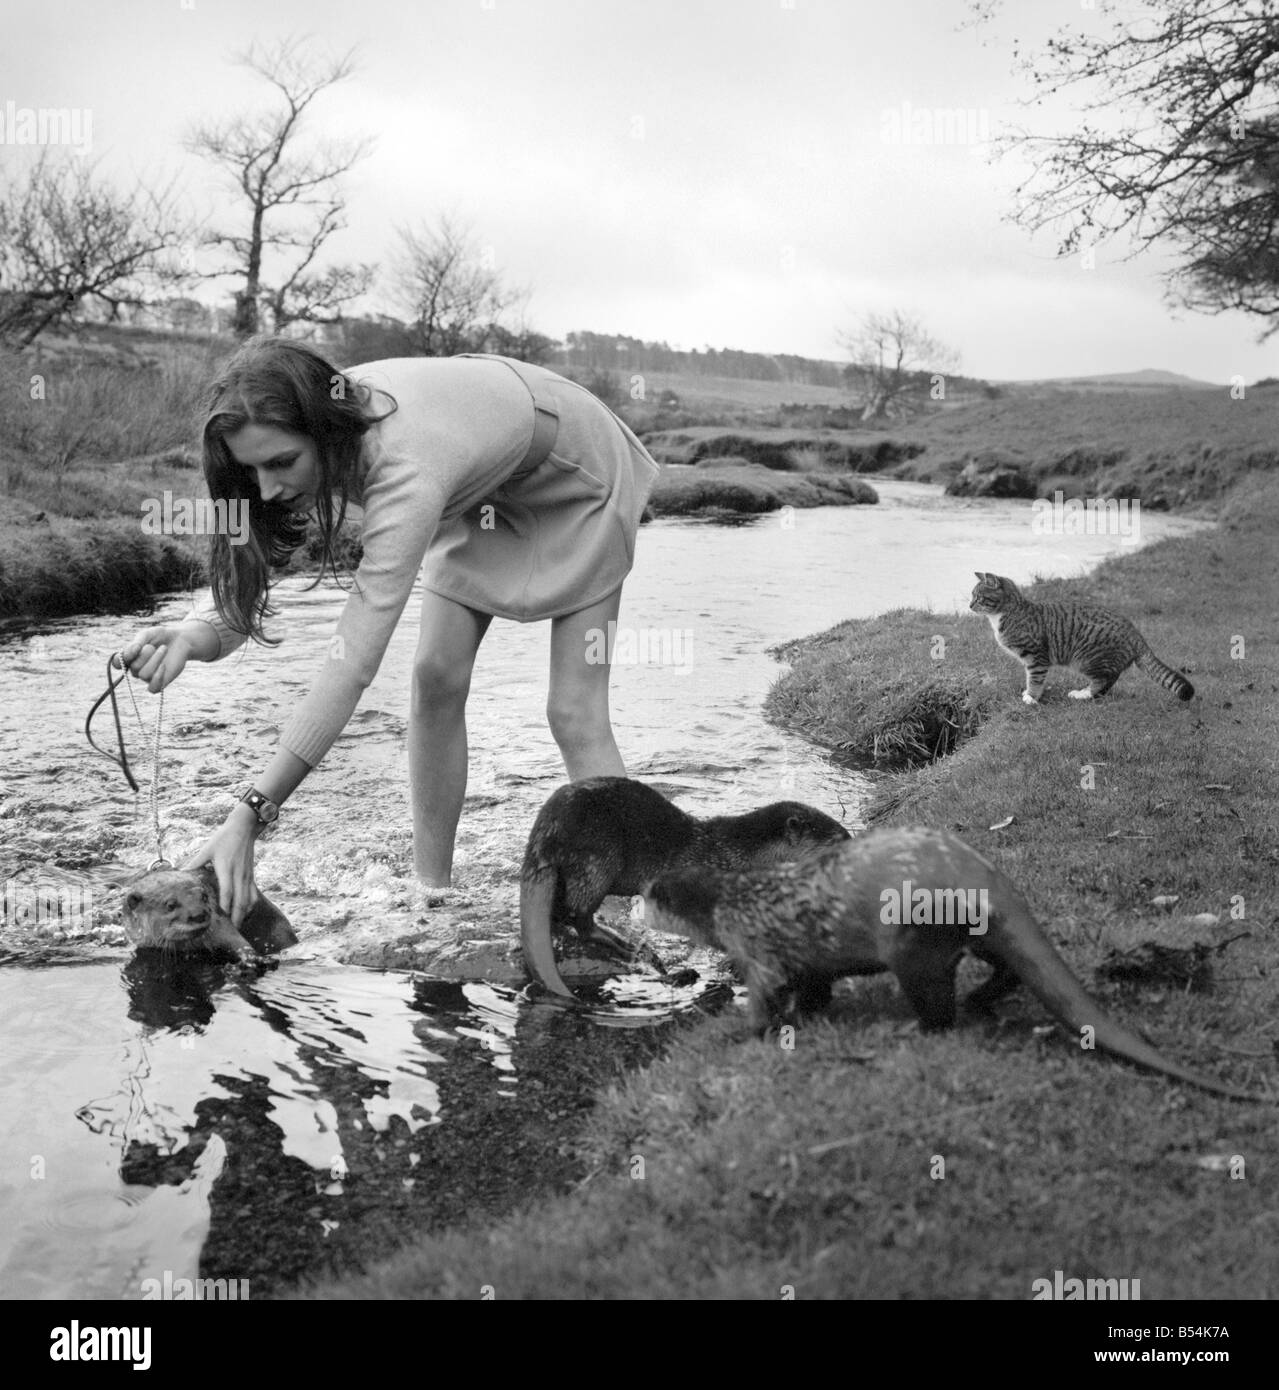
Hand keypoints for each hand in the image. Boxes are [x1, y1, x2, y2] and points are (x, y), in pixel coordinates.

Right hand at [119, 625, 195, 693]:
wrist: (180, 640)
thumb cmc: (161, 637)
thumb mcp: (148, 634)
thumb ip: (138, 641)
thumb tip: (134, 649)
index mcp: (129, 657)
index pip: (117, 663)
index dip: (125, 656)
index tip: (137, 646)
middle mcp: (136, 669)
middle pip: (134, 667)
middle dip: (146, 654)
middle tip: (155, 646)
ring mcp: (148, 677)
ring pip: (144, 675)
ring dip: (155, 659)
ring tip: (164, 648)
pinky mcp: (161, 683)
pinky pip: (153, 688)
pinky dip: (157, 677)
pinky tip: (164, 665)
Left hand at [181, 804, 260, 926]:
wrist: (244, 828)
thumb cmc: (224, 838)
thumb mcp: (207, 848)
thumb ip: (195, 862)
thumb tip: (180, 873)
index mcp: (226, 868)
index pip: (227, 891)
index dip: (225, 906)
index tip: (221, 918)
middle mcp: (239, 874)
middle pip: (240, 900)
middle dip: (236, 917)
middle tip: (230, 931)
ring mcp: (247, 876)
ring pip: (248, 900)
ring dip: (243, 914)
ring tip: (237, 927)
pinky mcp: (251, 875)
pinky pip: (253, 894)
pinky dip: (250, 905)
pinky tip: (246, 913)